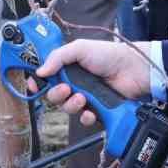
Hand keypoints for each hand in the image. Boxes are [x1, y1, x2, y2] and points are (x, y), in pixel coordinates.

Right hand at [36, 39, 153, 127]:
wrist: (133, 70)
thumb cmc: (109, 55)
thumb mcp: (80, 48)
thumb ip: (57, 57)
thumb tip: (39, 71)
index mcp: (67, 67)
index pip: (46, 77)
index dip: (38, 83)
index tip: (34, 86)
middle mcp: (74, 83)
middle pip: (53, 95)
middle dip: (56, 95)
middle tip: (67, 89)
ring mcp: (85, 97)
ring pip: (67, 108)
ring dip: (71, 105)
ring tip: (83, 98)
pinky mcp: (96, 109)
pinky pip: (84, 119)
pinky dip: (85, 117)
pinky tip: (90, 112)